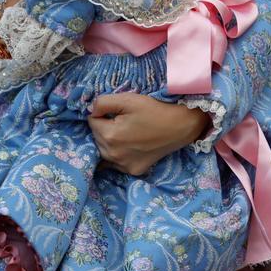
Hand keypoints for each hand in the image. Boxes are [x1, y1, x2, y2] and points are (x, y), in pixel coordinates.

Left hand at [87, 93, 208, 175]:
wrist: (180, 126)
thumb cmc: (153, 110)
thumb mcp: (127, 99)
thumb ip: (102, 103)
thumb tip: (90, 111)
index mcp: (110, 136)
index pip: (91, 122)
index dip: (103, 114)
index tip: (118, 112)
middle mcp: (113, 155)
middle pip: (96, 138)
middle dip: (104, 128)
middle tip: (123, 121)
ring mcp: (123, 166)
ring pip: (104, 151)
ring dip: (109, 142)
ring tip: (126, 133)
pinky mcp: (133, 171)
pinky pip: (115, 163)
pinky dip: (118, 155)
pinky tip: (129, 147)